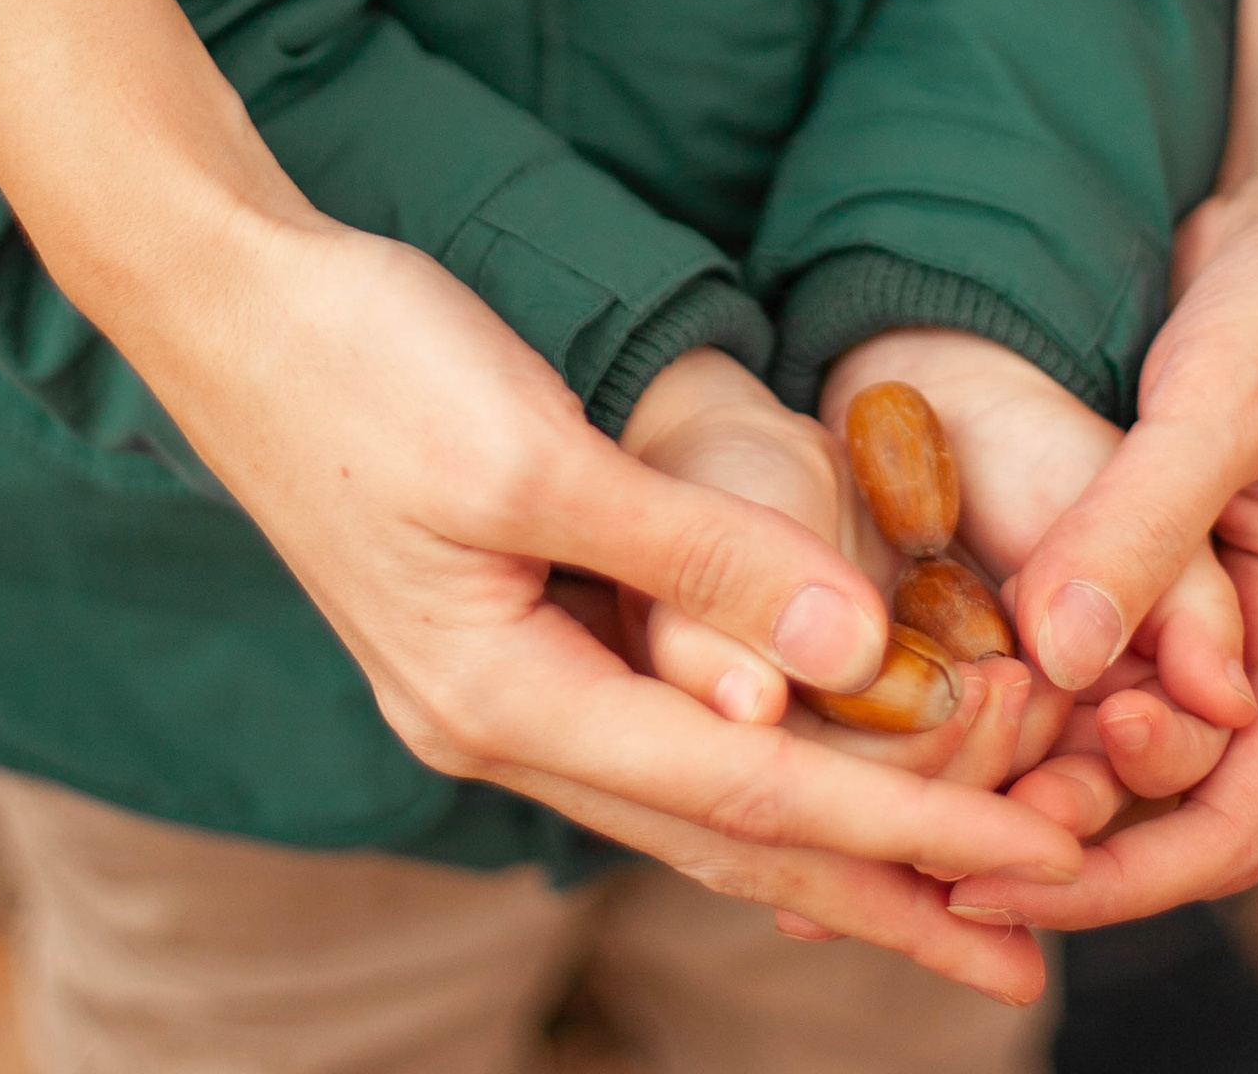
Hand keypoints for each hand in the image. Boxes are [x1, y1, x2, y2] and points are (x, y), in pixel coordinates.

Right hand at [133, 226, 1078, 1002]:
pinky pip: (650, 732)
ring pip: (691, 793)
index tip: (1030, 862)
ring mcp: (492, 682)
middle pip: (724, 833)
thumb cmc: (366, 359)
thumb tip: (851, 652)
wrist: (226, 301)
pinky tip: (803, 771)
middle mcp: (500, 718)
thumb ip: (692, 558)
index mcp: (505, 693)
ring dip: (825, 842)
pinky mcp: (497, 630)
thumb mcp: (532, 452)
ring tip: (949, 890)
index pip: (747, 789)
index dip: (901, 826)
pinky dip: (747, 765)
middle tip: (1024, 957)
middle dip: (882, 892)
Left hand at [818, 330, 1251, 839]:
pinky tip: (907, 671)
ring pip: (1097, 720)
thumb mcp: (1230, 401)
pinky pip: (1074, 631)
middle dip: (1036, 828)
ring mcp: (1200, 593)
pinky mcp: (1143, 540)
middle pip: (1145, 796)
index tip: (987, 873)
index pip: (1224, 820)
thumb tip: (1059, 662)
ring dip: (1007, 757)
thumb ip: (1144, 525)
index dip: (1111, 879)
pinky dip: (1006, 664)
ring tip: (876, 780)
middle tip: (898, 830)